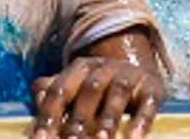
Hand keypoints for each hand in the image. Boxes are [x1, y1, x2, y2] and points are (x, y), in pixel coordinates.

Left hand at [31, 56, 164, 138]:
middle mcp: (104, 67)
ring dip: (108, 119)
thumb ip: (52, 94)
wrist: (138, 72)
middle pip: (89, 90)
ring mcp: (129, 75)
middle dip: (79, 119)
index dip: (49, 115)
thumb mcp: (74, 87)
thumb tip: (37, 103)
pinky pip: (148, 102)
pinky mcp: (152, 87)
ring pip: (118, 93)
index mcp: (79, 68)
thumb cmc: (97, 88)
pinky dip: (141, 121)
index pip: (60, 90)